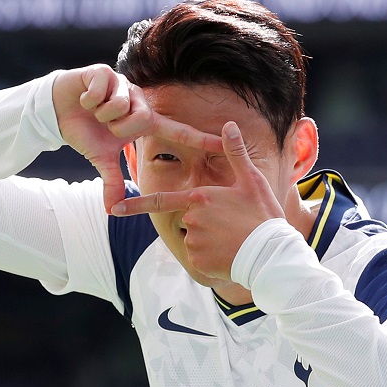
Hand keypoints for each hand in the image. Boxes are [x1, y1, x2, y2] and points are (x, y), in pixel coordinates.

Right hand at [52, 65, 221, 212]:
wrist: (58, 110)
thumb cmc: (86, 132)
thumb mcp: (100, 159)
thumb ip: (111, 181)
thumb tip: (111, 210)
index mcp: (145, 122)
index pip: (180, 132)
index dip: (203, 138)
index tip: (229, 141)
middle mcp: (140, 101)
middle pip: (142, 118)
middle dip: (118, 127)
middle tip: (107, 126)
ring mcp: (124, 85)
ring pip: (121, 104)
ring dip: (102, 113)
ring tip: (94, 111)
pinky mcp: (104, 72)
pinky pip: (103, 90)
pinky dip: (89, 99)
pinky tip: (85, 99)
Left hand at [111, 121, 284, 280]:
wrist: (272, 254)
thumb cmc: (263, 215)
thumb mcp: (251, 180)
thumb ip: (235, 153)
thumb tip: (228, 124)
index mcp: (200, 197)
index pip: (160, 200)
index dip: (136, 205)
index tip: (114, 209)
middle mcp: (191, 218)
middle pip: (188, 220)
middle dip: (205, 224)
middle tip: (232, 227)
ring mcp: (193, 241)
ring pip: (194, 241)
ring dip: (209, 242)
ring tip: (234, 241)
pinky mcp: (198, 262)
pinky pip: (199, 259)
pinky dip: (212, 259)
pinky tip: (230, 255)